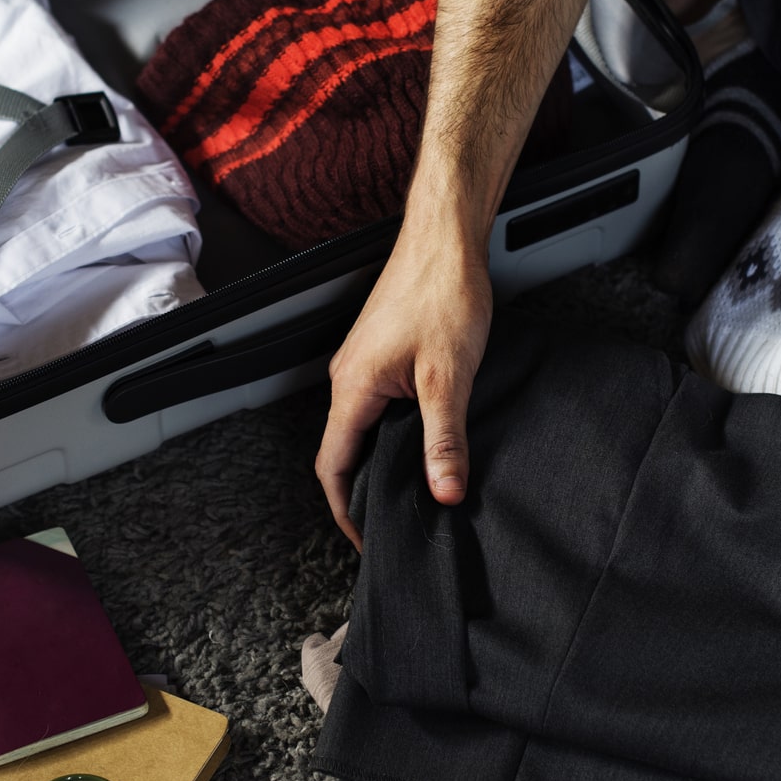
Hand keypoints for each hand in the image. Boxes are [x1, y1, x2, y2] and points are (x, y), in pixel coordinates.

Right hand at [315, 217, 491, 548]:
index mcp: (352, 388)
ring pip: (357, 428)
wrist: (445, 240)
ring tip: (406, 491)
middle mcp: (346, 377)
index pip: (333, 467)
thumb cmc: (442, 295)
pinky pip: (371, 406)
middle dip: (360, 493)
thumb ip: (444, 440)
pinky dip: (386, 434)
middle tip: (391, 524)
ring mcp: (360, 363)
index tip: (367, 541)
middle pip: (340, 452)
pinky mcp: (378, 352)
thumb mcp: (448, 377)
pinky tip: (417, 441)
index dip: (347, 511)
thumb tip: (444, 493)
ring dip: (375, 462)